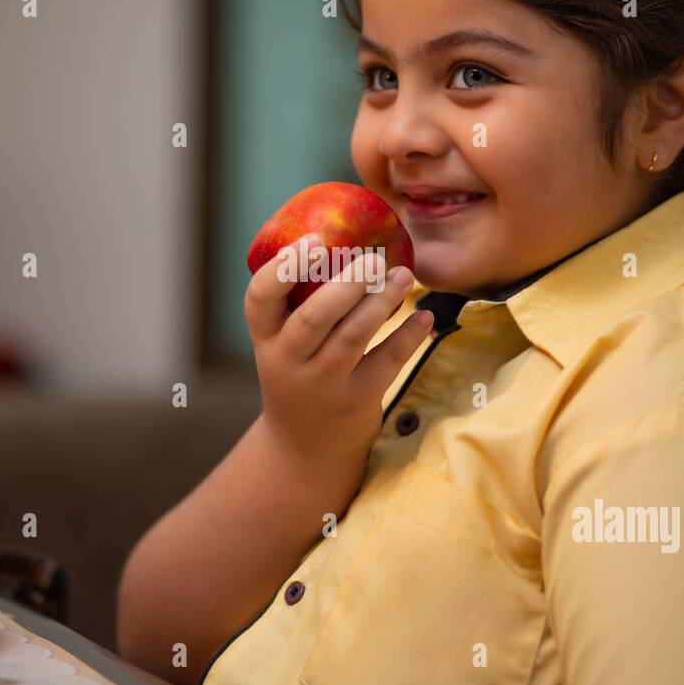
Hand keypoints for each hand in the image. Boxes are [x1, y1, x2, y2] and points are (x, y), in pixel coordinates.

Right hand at [244, 234, 434, 476]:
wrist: (305, 448)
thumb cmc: (300, 373)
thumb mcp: (285, 344)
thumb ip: (303, 303)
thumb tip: (348, 236)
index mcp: (266, 338)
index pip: (259, 298)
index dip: (283, 268)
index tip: (315, 241)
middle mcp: (287, 362)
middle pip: (313, 319)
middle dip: (346, 284)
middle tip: (373, 257)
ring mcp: (321, 385)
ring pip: (352, 338)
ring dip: (381, 302)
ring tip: (404, 275)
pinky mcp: (355, 402)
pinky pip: (385, 363)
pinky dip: (408, 336)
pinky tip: (424, 317)